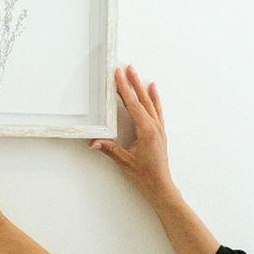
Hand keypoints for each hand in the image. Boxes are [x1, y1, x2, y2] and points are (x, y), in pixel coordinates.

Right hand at [90, 64, 176, 204]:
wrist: (160, 186)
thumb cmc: (144, 176)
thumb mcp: (124, 162)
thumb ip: (109, 149)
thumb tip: (93, 141)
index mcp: (146, 130)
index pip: (133, 104)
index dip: (124, 88)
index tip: (118, 74)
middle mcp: (155, 126)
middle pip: (142, 99)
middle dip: (133, 82)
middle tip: (127, 67)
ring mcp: (159, 128)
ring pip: (150, 103)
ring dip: (142, 87)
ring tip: (137, 73)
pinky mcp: (160, 132)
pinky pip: (157, 110)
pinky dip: (155, 98)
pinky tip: (153, 89)